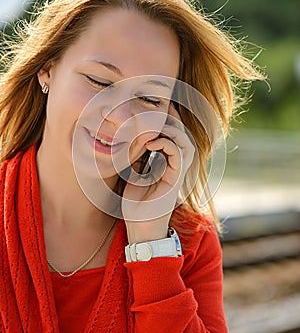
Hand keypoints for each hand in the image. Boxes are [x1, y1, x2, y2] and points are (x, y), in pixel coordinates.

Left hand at [122, 103, 194, 243]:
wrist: (140, 227)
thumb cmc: (136, 203)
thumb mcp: (134, 172)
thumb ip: (139, 155)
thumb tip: (135, 136)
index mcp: (168, 162)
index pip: (174, 134)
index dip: (168, 118)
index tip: (155, 105)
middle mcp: (176, 165)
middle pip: (183, 134)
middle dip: (173, 118)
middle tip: (160, 105)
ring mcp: (178, 172)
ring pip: (185, 141)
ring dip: (171, 129)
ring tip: (155, 123)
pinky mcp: (176, 179)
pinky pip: (179, 154)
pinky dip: (167, 143)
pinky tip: (152, 141)